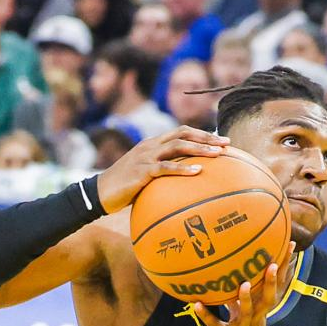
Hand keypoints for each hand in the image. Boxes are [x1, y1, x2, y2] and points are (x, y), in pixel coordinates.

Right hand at [96, 126, 229, 212]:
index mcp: (153, 144)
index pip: (181, 132)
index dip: (201, 134)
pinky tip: (198, 172)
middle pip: (182, 134)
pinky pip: (165, 168)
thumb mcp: (145, 178)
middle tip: (227, 145)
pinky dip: (182, 169)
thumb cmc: (124, 189)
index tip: (221, 141)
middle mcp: (150, 145)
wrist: (99, 193)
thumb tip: (184, 187)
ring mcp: (145, 156)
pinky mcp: (141, 171)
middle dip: (206, 137)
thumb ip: (162, 175)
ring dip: (199, 148)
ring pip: (177, 146)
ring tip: (217, 154)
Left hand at [194, 242, 294, 325]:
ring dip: (245, 299)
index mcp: (261, 314)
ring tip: (245, 284)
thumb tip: (235, 283)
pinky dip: (207, 316)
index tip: (289, 245)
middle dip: (272, 279)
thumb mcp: (246, 323)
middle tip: (274, 260)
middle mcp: (255, 320)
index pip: (275, 287)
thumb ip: (240, 304)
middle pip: (267, 297)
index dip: (283, 267)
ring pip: (246, 313)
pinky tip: (196, 306)